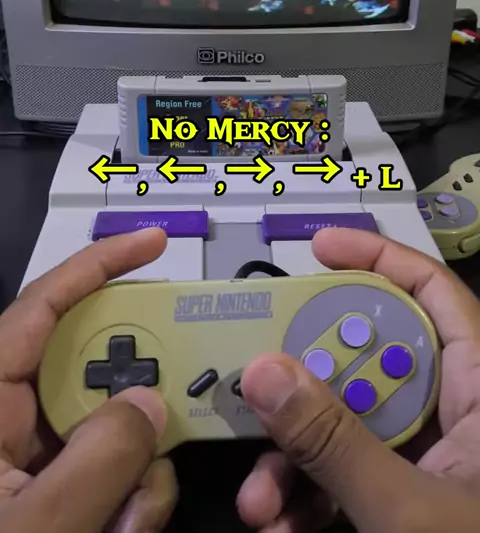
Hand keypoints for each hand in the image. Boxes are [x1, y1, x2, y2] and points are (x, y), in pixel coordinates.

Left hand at [0, 228, 177, 532]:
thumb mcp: (35, 529)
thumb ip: (98, 462)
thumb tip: (151, 406)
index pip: (42, 308)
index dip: (97, 265)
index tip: (155, 242)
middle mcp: (14, 421)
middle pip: (98, 376)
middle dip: (140, 409)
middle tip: (176, 423)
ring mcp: (38, 463)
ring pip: (116, 437)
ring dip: (134, 485)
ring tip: (117, 532)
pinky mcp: (56, 496)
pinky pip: (112, 481)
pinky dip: (126, 511)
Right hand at [237, 229, 479, 531]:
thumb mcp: (406, 510)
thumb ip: (333, 441)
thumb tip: (263, 371)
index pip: (431, 292)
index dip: (376, 258)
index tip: (315, 250)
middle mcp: (455, 412)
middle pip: (368, 363)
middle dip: (305, 390)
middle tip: (255, 394)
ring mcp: (428, 458)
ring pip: (349, 426)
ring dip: (296, 459)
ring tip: (262, 504)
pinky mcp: (407, 497)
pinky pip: (350, 475)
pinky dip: (312, 497)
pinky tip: (283, 525)